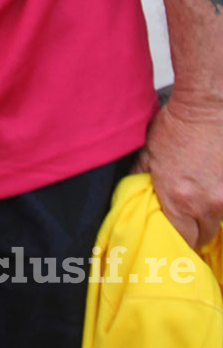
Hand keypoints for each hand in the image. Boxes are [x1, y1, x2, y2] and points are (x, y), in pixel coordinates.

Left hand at [135, 92, 222, 247]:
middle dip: (191, 231)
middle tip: (182, 220)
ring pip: (217, 223)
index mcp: (179, 198)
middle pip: (202, 237)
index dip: (174, 239)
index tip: (169, 235)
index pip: (180, 239)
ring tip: (195, 201)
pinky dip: (218, 204)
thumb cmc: (176, 127)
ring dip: (206, 218)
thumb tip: (134, 195)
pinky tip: (208, 190)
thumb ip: (141, 178)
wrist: (206, 107)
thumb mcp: (148, 153)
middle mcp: (207, 204)